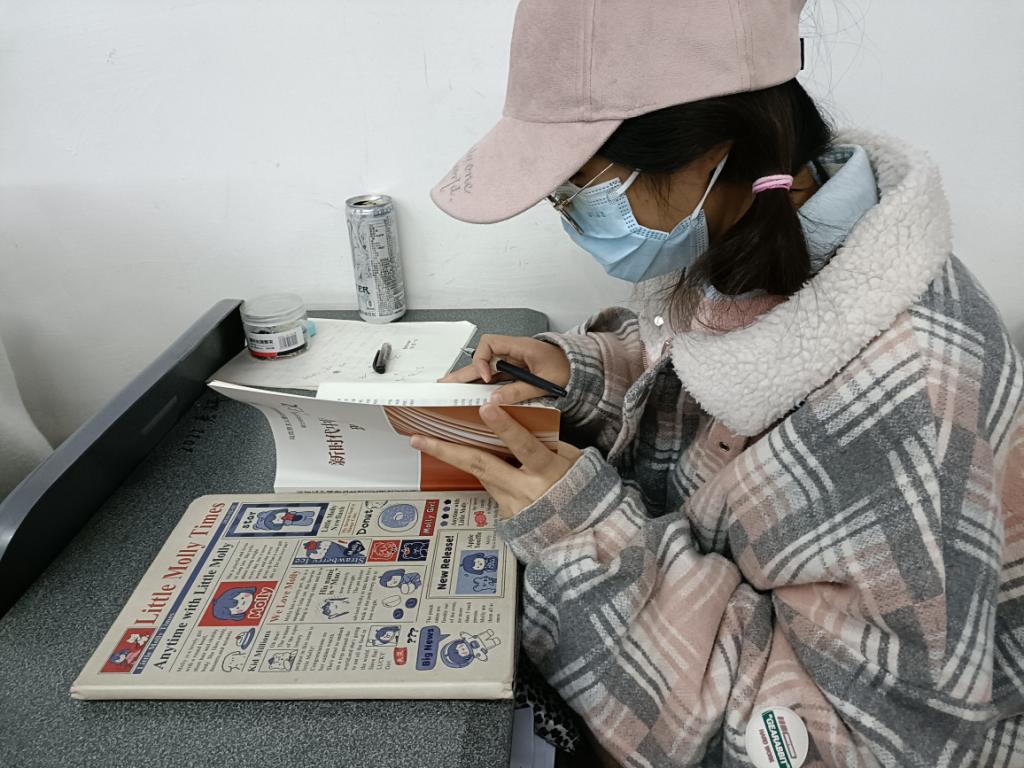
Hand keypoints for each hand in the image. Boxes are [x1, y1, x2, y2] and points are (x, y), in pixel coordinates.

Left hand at [410, 403, 581, 517]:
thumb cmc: (582, 491)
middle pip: (482, 465)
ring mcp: (513, 505)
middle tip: (420, 438)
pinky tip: (467, 458)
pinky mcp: (507, 515)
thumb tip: (522, 423)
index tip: (487, 408)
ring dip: (456, 457)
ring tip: (428, 441)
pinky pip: (490, 485)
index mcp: (548, 472)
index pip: (524, 446)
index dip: (506, 428)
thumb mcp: (574, 461)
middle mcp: (526, 490)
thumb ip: (548, 443)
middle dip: (448, 450)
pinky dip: (482, 470)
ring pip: (481, 473)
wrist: (582, 534)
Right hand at [441, 334, 569, 404]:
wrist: (582, 368)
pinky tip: (470, 393)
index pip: (490, 344)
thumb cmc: (568, 368)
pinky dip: (482, 385)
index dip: (482, 361)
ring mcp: (513, 362)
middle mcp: (513, 352)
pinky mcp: (515, 372)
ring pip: (485, 369)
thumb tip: (495, 401)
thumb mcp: (546, 382)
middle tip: (444, 384)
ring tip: (450, 389)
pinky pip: (494, 377)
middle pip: (481, 359)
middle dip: (464, 372)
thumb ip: (520, 391)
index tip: (486, 378)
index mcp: (521, 347)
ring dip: (469, 379)